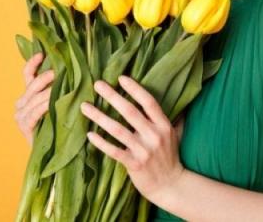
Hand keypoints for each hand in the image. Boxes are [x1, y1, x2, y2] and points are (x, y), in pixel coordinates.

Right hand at [14, 52, 54, 146]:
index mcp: (28, 96)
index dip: (33, 63)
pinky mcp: (25, 127)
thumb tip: (73, 69)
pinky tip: (52, 103)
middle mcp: (21, 104)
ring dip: (48, 91)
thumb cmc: (59, 127)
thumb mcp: (60, 104)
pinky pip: (35, 112)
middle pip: (32, 85)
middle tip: (60, 71)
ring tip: (61, 86)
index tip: (42, 53)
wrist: (52, 155)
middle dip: (46, 77)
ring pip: (34, 98)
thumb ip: (60, 89)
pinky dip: (44, 106)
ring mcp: (21, 116)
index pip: (27, 75)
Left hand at [81, 75, 185, 203]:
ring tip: (85, 106)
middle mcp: (154, 136)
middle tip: (97, 84)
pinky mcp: (134, 164)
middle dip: (112, 96)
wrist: (170, 185)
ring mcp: (143, 150)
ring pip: (117, 129)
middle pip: (130, 111)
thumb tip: (177, 97)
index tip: (120, 78)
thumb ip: (171, 117)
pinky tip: (89, 134)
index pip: (148, 102)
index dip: (135, 89)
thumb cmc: (169, 156)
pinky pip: (113, 150)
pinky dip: (101, 142)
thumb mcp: (174, 134)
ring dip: (99, 116)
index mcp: (164, 125)